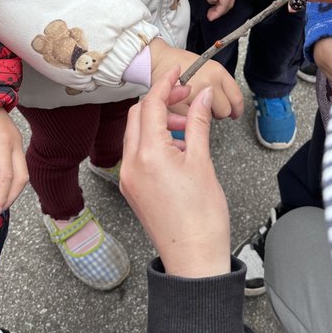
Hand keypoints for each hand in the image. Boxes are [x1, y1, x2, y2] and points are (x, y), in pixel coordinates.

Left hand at [0, 108, 27, 217]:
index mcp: (2, 142)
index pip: (6, 176)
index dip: (0, 196)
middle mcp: (15, 143)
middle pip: (21, 178)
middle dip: (9, 198)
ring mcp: (18, 142)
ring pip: (23, 173)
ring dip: (11, 190)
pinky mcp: (15, 143)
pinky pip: (19, 166)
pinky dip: (11, 180)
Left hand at [121, 68, 230, 278]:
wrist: (193, 259)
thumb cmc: (202, 217)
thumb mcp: (202, 162)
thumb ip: (198, 123)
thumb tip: (202, 95)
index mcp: (148, 154)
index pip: (151, 105)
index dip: (166, 84)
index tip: (179, 73)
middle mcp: (130, 164)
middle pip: (139, 116)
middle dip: (162, 102)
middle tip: (188, 97)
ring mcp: (128, 178)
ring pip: (137, 134)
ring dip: (159, 122)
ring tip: (188, 128)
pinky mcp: (133, 189)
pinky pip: (138, 153)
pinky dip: (155, 141)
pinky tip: (179, 147)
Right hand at [149, 38, 242, 119]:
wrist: (159, 60)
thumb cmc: (182, 64)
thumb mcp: (209, 67)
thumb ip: (221, 85)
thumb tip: (231, 105)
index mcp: (218, 72)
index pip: (237, 98)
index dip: (237, 109)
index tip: (235, 113)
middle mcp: (209, 82)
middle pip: (225, 110)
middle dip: (219, 112)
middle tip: (210, 107)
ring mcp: (195, 93)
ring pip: (209, 118)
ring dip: (204, 116)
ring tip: (195, 105)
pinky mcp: (180, 104)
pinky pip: (192, 120)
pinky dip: (188, 117)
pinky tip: (184, 107)